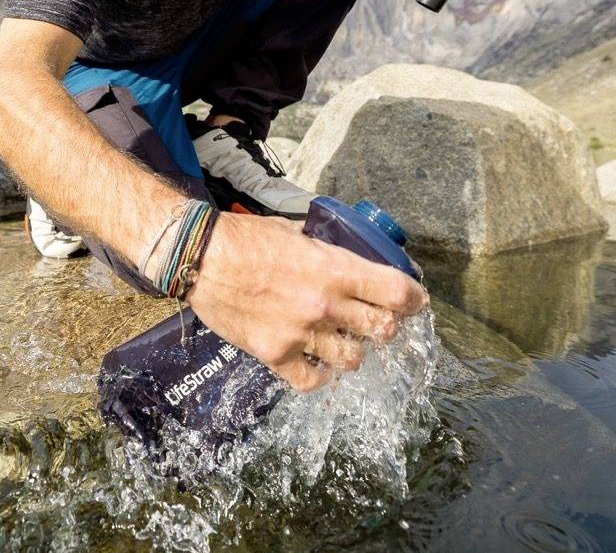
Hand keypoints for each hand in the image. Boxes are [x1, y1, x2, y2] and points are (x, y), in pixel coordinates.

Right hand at [184, 213, 429, 391]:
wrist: (200, 258)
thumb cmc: (245, 239)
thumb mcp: (297, 234)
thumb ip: (327, 253)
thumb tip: (349, 262)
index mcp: (334, 268)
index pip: (397, 292)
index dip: (414, 300)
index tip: (415, 302)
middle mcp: (324, 305)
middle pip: (383, 330)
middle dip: (387, 326)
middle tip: (380, 322)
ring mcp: (301, 334)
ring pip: (353, 360)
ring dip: (353, 351)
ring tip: (342, 342)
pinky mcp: (275, 355)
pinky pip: (313, 381)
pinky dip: (319, 375)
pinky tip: (315, 363)